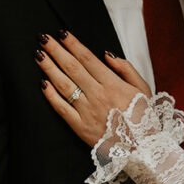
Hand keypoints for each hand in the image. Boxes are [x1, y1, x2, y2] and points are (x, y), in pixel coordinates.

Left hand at [36, 32, 150, 145]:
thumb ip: (126, 69)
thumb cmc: (145, 119)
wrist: (143, 149)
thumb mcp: (143, 89)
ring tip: (39, 55)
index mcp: (113, 84)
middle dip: (56, 50)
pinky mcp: (80, 127)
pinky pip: (61, 108)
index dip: (73, 44)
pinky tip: (43, 83)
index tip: (62, 34)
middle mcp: (98, 95)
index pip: (88, 59)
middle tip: (43, 38)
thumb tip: (106, 55)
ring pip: (63, 85)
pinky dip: (51, 95)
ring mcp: (87, 111)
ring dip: (49, 68)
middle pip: (72, 68)